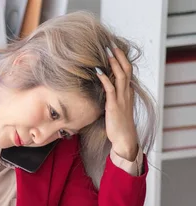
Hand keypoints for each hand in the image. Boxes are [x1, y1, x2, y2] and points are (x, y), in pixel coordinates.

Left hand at [96, 44, 138, 160]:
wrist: (124, 138)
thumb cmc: (118, 124)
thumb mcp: (117, 107)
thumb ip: (112, 97)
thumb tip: (103, 89)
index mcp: (127, 92)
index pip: (127, 71)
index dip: (122, 59)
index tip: (114, 48)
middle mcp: (126, 93)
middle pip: (126, 69)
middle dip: (119, 56)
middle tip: (110, 45)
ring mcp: (121, 99)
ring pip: (120, 76)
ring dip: (113, 64)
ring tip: (107, 54)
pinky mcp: (114, 106)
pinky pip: (111, 89)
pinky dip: (105, 79)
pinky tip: (99, 72)